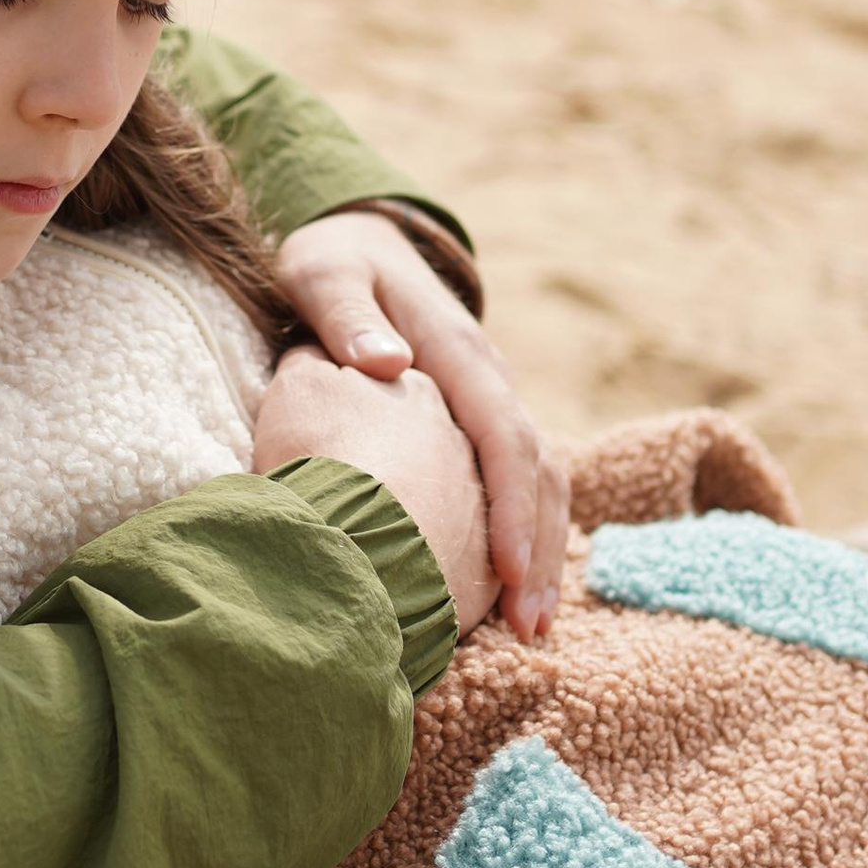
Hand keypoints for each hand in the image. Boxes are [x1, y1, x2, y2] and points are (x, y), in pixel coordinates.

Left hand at [269, 208, 567, 639]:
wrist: (360, 239)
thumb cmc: (331, 265)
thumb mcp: (323, 274)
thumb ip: (346, 314)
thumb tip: (388, 365)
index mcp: (455, 347)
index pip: (500, 431)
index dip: (511, 502)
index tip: (508, 570)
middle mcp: (487, 375)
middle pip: (537, 466)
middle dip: (540, 548)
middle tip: (529, 628)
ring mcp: (491, 397)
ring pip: (542, 477)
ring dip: (544, 550)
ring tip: (530, 627)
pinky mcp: (482, 418)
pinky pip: (522, 478)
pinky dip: (527, 532)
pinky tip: (512, 591)